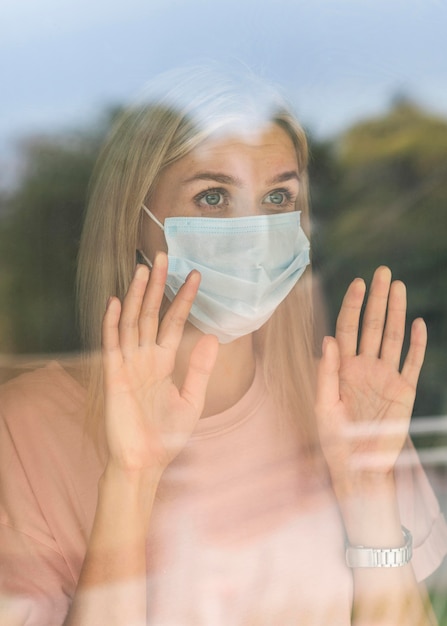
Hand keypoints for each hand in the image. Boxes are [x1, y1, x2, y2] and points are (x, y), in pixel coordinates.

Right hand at [101, 252, 218, 474]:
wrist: (145, 463)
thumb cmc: (166, 436)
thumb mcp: (192, 400)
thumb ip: (200, 369)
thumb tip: (214, 336)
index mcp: (163, 362)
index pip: (174, 323)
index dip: (184, 299)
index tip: (196, 276)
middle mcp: (144, 358)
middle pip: (151, 314)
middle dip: (157, 286)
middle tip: (163, 256)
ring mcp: (128, 365)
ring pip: (132, 323)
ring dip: (136, 296)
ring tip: (143, 269)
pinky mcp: (113, 377)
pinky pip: (112, 345)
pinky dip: (112, 323)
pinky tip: (116, 301)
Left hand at [315, 266, 426, 482]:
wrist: (359, 467)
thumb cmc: (335, 439)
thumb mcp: (323, 406)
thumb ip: (326, 372)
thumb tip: (328, 339)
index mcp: (343, 368)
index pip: (347, 328)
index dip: (351, 305)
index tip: (357, 282)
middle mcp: (366, 367)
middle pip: (372, 326)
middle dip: (376, 299)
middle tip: (382, 272)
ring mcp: (386, 377)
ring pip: (393, 338)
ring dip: (396, 312)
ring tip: (398, 287)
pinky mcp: (405, 391)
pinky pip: (413, 363)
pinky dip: (418, 344)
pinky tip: (419, 323)